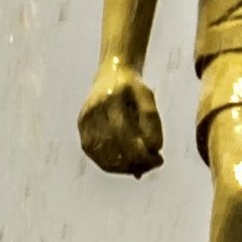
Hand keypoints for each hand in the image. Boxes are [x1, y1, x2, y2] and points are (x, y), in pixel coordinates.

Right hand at [78, 60, 163, 176]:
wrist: (110, 73)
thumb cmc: (132, 87)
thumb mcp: (147, 96)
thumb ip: (152, 120)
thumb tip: (155, 149)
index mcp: (111, 98)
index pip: (124, 133)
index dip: (141, 151)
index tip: (160, 158)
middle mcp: (93, 111)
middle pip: (112, 148)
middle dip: (136, 162)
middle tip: (154, 164)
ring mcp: (84, 121)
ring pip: (102, 155)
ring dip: (125, 167)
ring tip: (143, 166)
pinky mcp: (81, 129)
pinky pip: (95, 154)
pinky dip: (112, 164)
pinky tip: (128, 164)